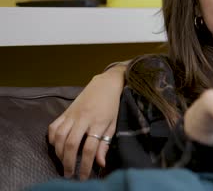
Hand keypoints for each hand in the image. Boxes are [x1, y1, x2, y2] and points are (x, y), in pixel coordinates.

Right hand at [47, 65, 125, 179]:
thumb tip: (100, 164)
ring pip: (59, 136)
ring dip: (59, 153)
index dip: (85, 165)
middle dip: (68, 162)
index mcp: (98, 122)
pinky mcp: (64, 111)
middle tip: (69, 174)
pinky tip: (56, 146)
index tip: (83, 177)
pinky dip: (52, 139)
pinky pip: (53, 127)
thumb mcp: (113, 124)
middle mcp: (83, 119)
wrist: (105, 84)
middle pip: (70, 144)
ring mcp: (71, 114)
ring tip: (63, 162)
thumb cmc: (112, 106)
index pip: (89, 148)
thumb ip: (105, 144)